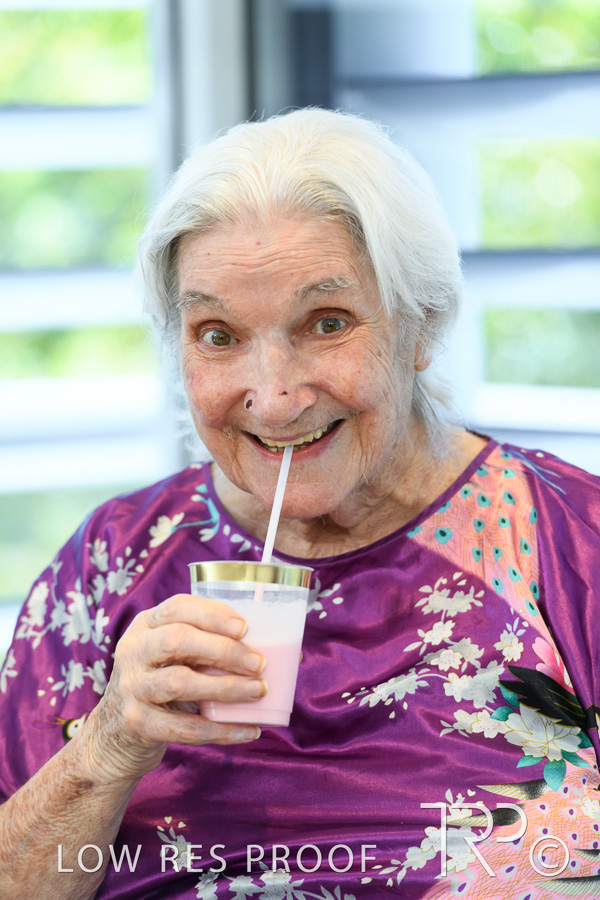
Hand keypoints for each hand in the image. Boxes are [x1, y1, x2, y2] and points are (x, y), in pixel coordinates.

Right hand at [79, 594, 265, 784]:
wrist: (114, 734)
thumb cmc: (162, 681)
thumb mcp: (171, 655)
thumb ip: (210, 646)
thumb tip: (288, 654)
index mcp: (146, 625)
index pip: (177, 608)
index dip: (212, 615)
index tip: (245, 627)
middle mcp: (133, 651)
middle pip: (177, 642)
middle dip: (223, 650)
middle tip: (259, 663)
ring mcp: (132, 688)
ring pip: (180, 683)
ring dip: (225, 687)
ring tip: (259, 691)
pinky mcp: (137, 724)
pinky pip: (183, 728)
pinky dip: (220, 730)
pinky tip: (248, 730)